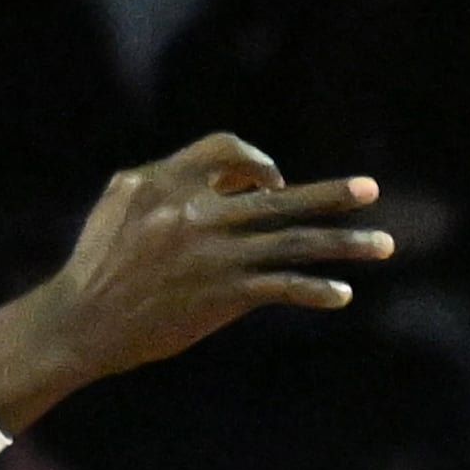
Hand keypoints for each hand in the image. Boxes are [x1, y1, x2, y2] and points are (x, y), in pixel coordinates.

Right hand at [0, 134, 393, 431]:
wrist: (85, 319)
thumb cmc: (102, 260)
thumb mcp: (121, 202)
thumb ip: (168, 181)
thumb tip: (231, 181)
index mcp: (163, 180)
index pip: (226, 150)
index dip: (255, 163)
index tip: (274, 182)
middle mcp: (194, 210)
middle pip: (277, 196)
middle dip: (330, 195)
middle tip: (370, 190)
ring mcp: (214, 253)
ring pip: (294, 242)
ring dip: (345, 244)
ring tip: (384, 244)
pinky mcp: (224, 293)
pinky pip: (284, 286)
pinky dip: (316, 289)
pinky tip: (342, 294)